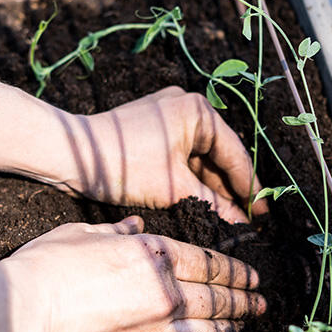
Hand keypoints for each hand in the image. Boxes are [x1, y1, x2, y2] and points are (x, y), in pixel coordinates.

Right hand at [2, 216, 265, 331]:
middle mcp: (164, 290)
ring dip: (231, 327)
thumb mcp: (86, 232)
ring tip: (246, 326)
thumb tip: (137, 228)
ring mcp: (154, 326)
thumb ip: (119, 233)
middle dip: (243, 299)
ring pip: (207, 329)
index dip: (235, 270)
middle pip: (217, 296)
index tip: (251, 275)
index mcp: (154, 254)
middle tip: (261, 302)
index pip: (209, 263)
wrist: (23, 309)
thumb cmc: (48, 264)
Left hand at [51, 87, 269, 222]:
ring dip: (210, 187)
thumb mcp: (174, 189)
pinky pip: (181, 155)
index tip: (262, 217)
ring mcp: (168, 115)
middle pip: (218, 155)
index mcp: (198, 111)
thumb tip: (242, 225)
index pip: (235, 155)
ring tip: (225, 218)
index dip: (250, 189)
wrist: (70, 154)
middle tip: (246, 221)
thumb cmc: (122, 165)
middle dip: (229, 190)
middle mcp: (186, 106)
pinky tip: (200, 202)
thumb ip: (214, 205)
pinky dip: (190, 178)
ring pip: (199, 157)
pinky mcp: (153, 128)